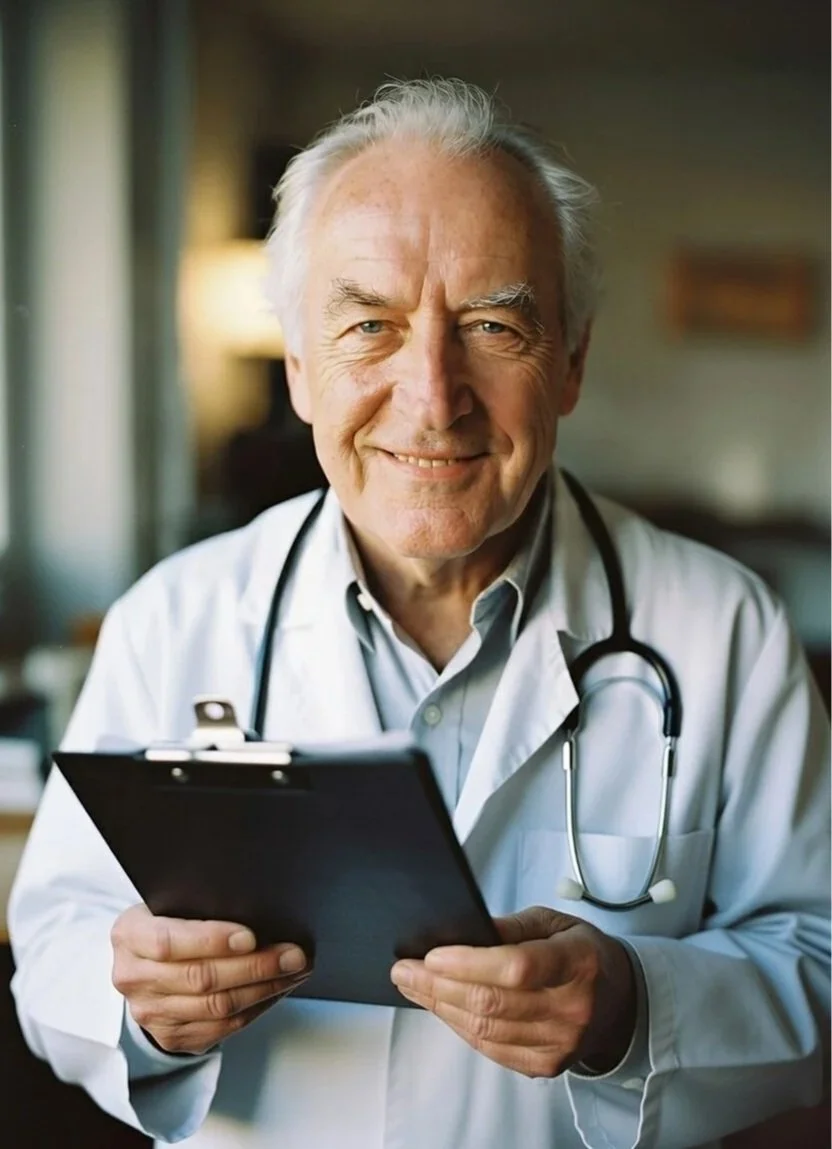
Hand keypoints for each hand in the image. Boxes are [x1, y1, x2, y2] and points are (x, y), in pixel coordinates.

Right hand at [111, 904, 309, 1054]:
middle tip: (293, 955)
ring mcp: (150, 1012)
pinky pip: (221, 1027)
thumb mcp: (170, 902)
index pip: (169, 942)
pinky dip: (256, 1008)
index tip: (251, 936)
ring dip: (264, 989)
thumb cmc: (168, 921)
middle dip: (255, 966)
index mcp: (129, 935)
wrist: (144, 961)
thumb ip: (199, 906)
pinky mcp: (170, 1036)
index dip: (211, 940)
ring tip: (294, 971)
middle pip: (200, 978)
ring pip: (216, 1007)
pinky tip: (275, 990)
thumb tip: (257, 908)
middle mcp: (133, 977)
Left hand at [390, 905, 635, 1077]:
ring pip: (486, 1030)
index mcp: (577, 961)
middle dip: (438, 986)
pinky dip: (460, 1028)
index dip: (469, 963)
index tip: (432, 955)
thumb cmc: (581, 953)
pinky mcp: (547, 1065)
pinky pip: (492, 1049)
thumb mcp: (553, 922)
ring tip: (414, 986)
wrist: (620, 1000)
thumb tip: (463, 932)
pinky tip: (442, 1008)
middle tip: (404, 970)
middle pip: (492, 1003)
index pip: (517, 967)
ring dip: (441, 1007)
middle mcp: (572, 1008)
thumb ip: (510, 926)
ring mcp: (560, 1043)